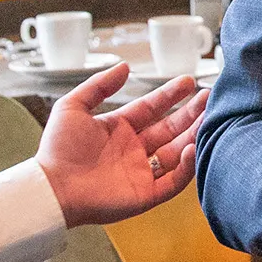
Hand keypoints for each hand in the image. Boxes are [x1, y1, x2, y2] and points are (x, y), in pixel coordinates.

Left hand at [39, 65, 207, 227]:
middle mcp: (134, 149)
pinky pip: (173, 180)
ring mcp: (142, 172)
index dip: (170, 95)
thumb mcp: (72, 106)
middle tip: (209, 97)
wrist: (52, 187)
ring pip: (177, 152)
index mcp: (119, 129)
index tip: (188, 82)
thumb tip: (125, 66)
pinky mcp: (146, 194)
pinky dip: (187, 166)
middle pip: (170, 128)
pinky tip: (193, 147)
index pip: (152, 109)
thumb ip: (99, 85)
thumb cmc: (58, 149)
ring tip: (209, 118)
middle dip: (190, 113)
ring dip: (194, 135)